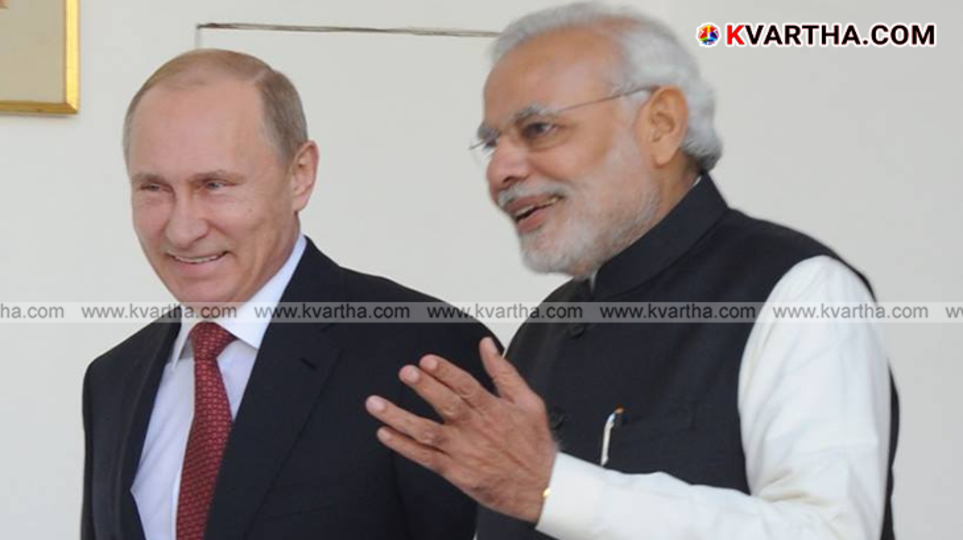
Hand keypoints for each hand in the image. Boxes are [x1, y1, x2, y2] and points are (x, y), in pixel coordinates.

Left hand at [366, 337, 557, 522]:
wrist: (541, 487)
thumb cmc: (534, 446)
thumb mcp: (529, 402)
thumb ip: (504, 372)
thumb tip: (488, 346)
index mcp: (492, 409)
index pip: (466, 386)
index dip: (446, 372)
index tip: (428, 361)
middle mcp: (474, 429)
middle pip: (445, 404)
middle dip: (424, 386)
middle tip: (406, 372)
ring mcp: (462, 451)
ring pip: (425, 432)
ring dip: (399, 417)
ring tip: (377, 404)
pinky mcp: (455, 471)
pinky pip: (423, 457)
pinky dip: (402, 446)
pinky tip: (386, 434)